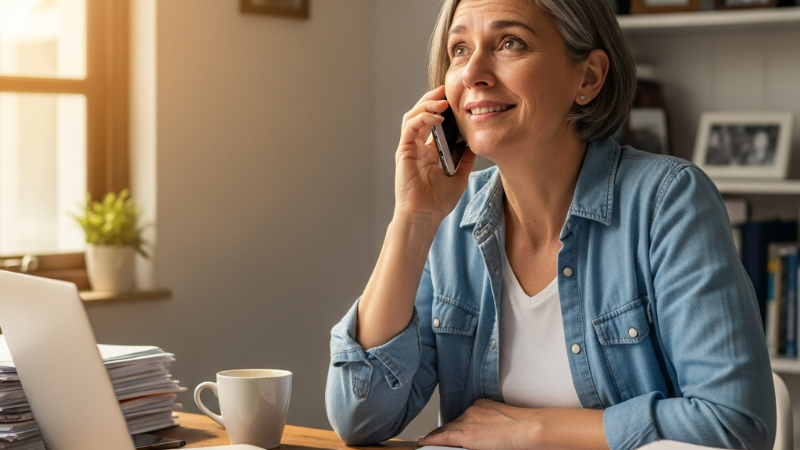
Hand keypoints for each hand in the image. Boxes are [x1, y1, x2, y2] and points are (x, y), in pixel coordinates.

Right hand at [394, 85, 475, 222]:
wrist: (425, 215)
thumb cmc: (438, 201)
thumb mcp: (460, 175)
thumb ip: (465, 158)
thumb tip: (475, 142)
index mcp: (429, 151)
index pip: (433, 122)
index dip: (442, 108)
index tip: (457, 98)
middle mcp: (417, 146)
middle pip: (421, 114)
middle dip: (433, 99)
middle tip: (447, 89)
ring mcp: (409, 148)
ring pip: (413, 116)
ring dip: (427, 104)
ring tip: (442, 99)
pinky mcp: (404, 151)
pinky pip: (410, 127)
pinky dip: (422, 118)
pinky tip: (437, 117)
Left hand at [416, 399, 607, 449]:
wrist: (528, 427)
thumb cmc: (523, 425)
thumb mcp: (504, 419)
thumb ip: (490, 422)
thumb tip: (486, 433)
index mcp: (481, 405)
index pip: (464, 418)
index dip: (456, 426)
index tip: (452, 431)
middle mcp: (471, 410)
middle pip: (454, 423)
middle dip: (446, 432)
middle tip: (433, 439)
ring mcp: (467, 421)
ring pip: (448, 430)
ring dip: (440, 437)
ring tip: (428, 442)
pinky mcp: (465, 434)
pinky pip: (443, 437)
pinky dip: (432, 439)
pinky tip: (423, 442)